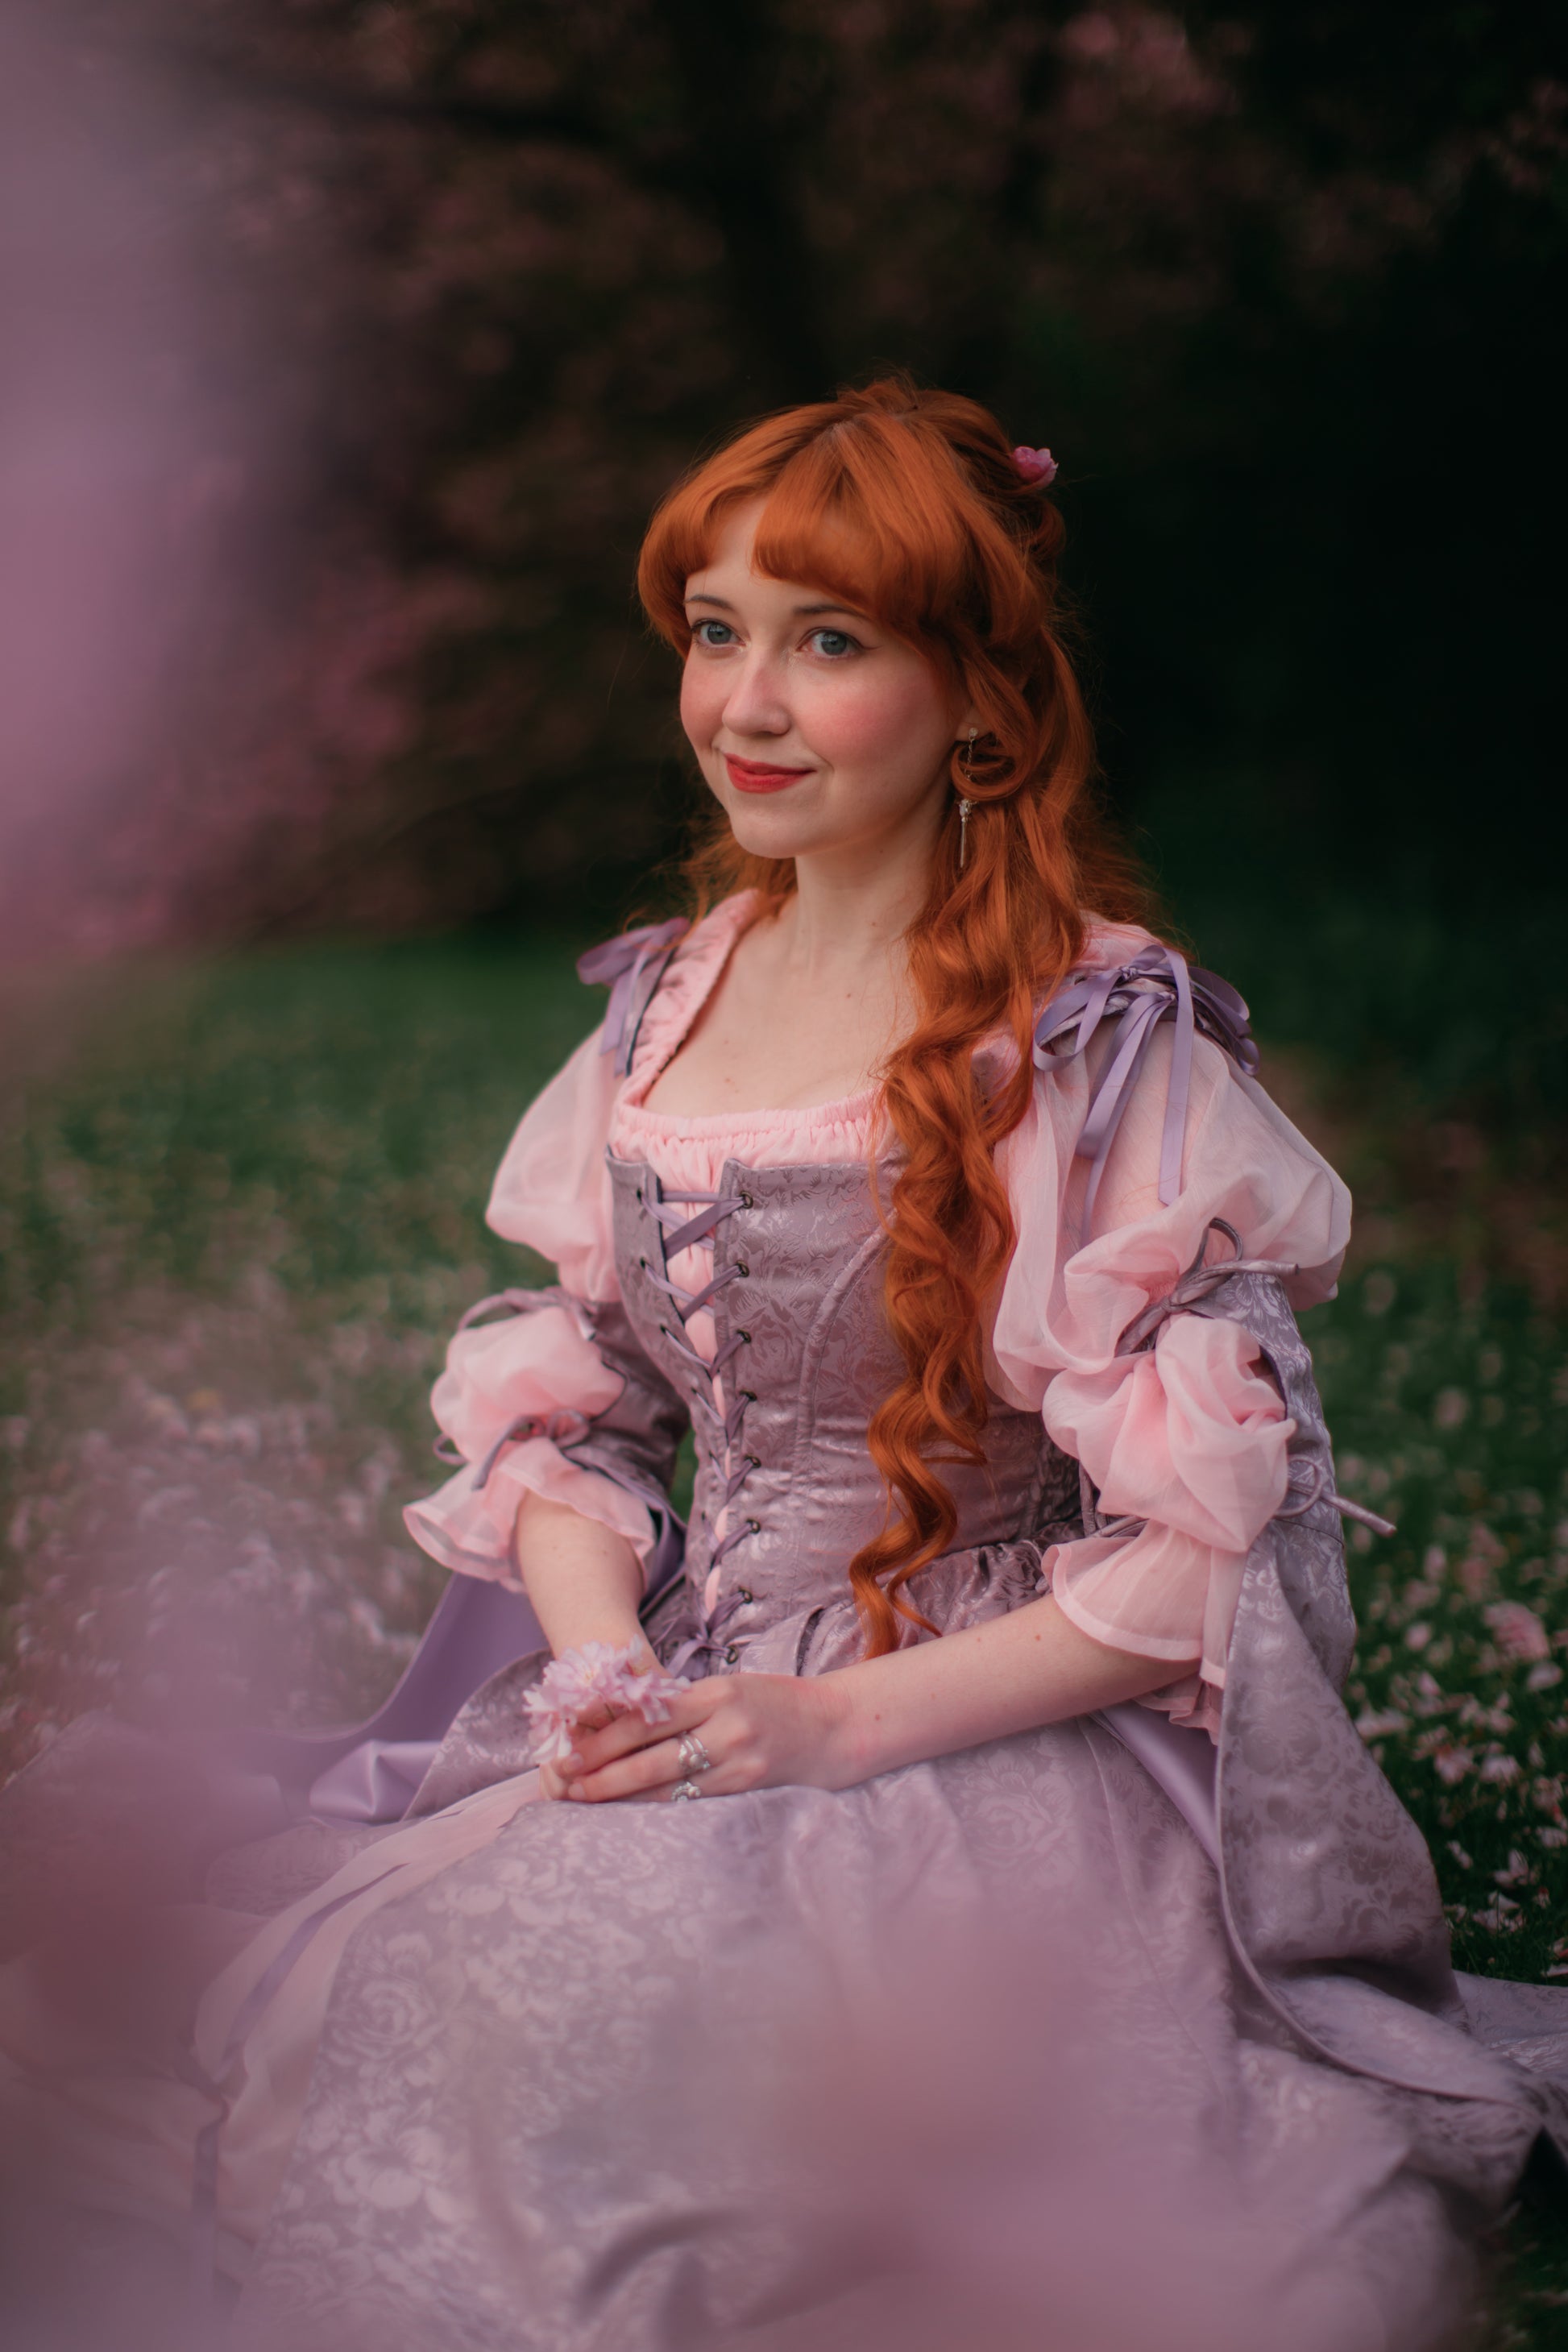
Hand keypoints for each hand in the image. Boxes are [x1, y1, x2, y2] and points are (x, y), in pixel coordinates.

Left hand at [554, 1671, 850, 1803]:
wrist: (832, 1727)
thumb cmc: (772, 1702)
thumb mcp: (728, 1687)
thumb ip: (683, 1704)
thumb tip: (620, 1722)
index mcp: (716, 1693)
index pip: (647, 1720)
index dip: (603, 1741)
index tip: (570, 1754)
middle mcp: (726, 1727)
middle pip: (650, 1758)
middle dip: (602, 1775)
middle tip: (565, 1784)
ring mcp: (738, 1763)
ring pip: (667, 1787)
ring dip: (622, 1797)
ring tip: (587, 1801)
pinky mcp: (747, 1789)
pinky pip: (692, 1801)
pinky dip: (658, 1807)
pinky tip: (631, 1813)